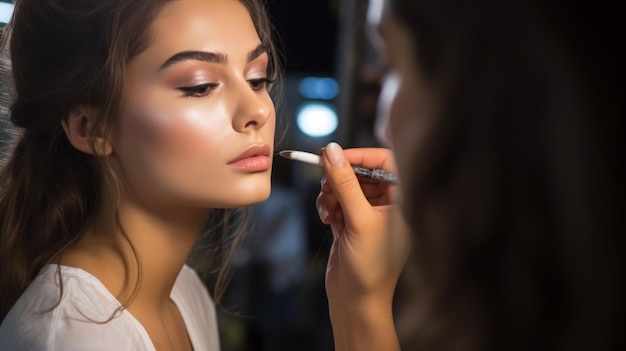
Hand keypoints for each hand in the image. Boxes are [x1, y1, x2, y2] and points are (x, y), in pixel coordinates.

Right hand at [316, 143, 408, 305]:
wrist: (356, 302)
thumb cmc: (371, 267)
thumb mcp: (358, 220)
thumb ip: (345, 183)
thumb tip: (331, 151)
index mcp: (403, 202)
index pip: (386, 162)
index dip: (361, 155)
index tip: (336, 154)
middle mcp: (389, 206)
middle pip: (362, 173)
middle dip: (341, 177)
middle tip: (326, 180)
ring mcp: (370, 215)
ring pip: (346, 187)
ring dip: (332, 193)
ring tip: (328, 209)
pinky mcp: (352, 224)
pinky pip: (337, 202)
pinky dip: (329, 206)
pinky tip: (327, 219)